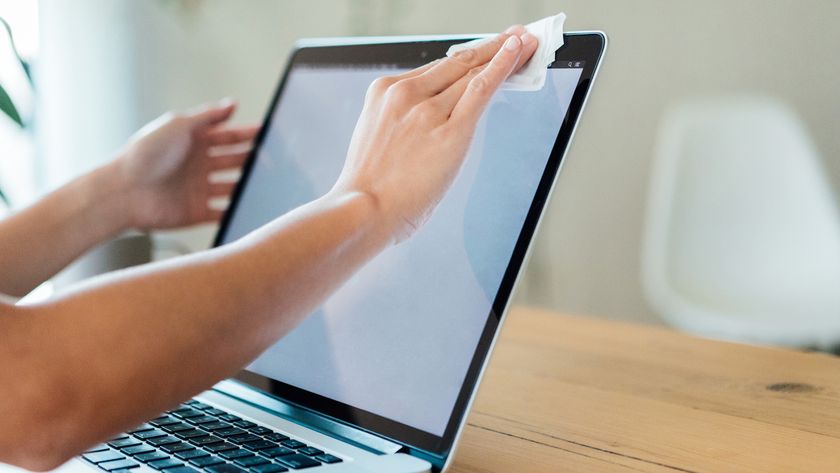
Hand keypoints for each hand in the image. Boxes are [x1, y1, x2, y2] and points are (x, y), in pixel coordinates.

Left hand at [115, 100, 259, 229]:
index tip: (268, 133)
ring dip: (248, 185)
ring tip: (266, 183)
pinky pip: (223, 212)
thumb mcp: (178, 124)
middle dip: (253, 159)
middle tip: (273, 159)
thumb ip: (208, 116)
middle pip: (235, 161)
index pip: (229, 137)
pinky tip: (249, 207)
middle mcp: (198, 165)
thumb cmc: (144, 154)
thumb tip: (234, 103)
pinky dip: (236, 211)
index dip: (248, 134)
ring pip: (233, 187)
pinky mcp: (197, 211)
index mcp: (194, 142)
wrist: (123, 191)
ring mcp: (199, 189)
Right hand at [332, 26, 537, 242]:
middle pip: (457, 63)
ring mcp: (428, 109)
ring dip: (504, 54)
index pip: (434, 70)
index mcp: (383, 93)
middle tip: (513, 37)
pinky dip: (502, 67)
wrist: (361, 212)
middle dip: (489, 47)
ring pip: (473, 72)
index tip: (481, 51)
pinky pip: (482, 89)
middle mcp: (405, 93)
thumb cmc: (368, 190)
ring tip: (525, 43)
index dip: (464, 59)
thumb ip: (403, 127)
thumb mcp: (377, 141)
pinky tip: (518, 53)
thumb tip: (430, 132)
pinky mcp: (450, 130)